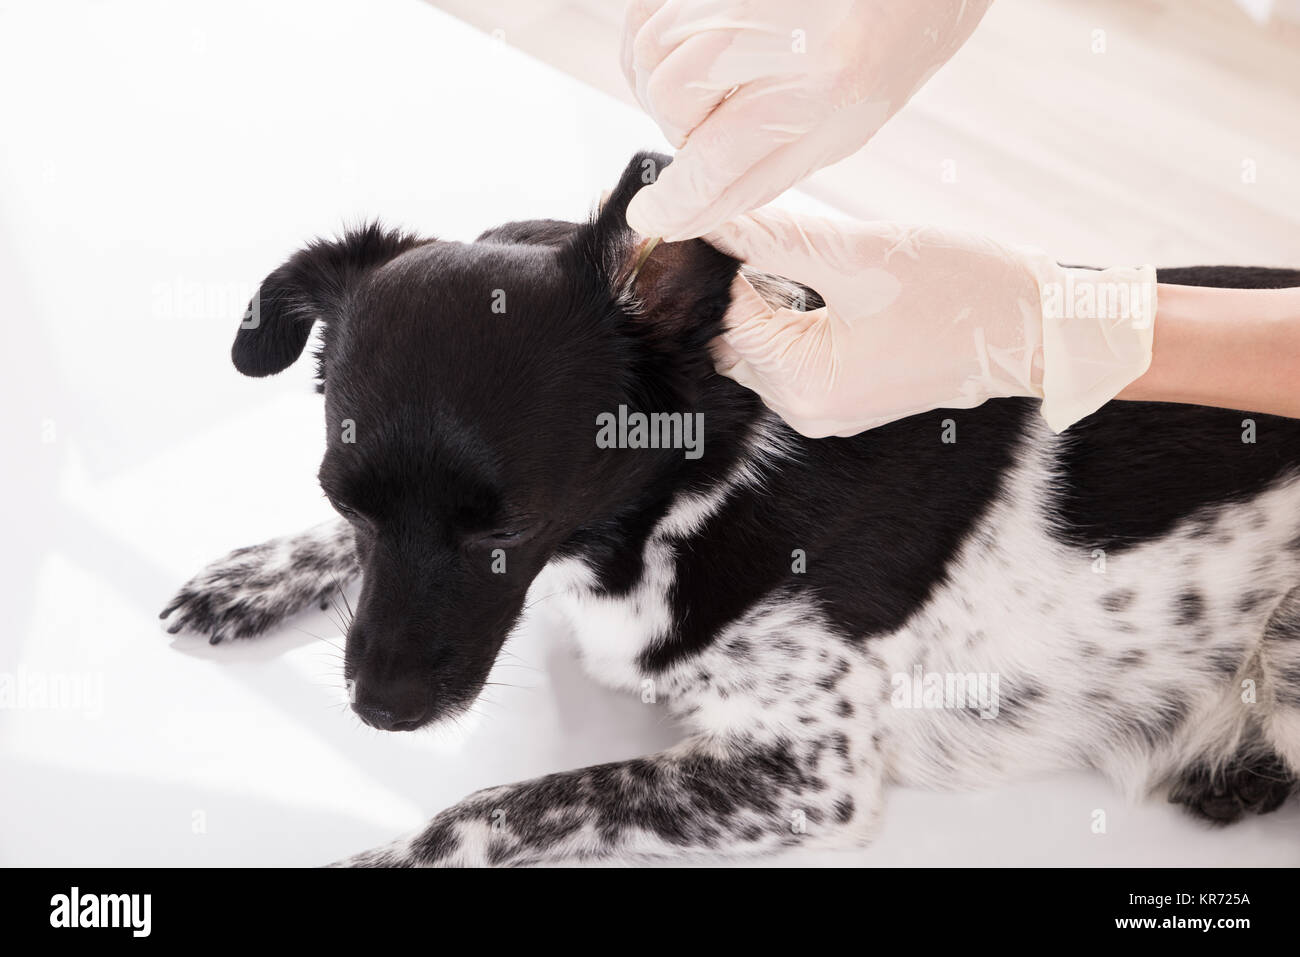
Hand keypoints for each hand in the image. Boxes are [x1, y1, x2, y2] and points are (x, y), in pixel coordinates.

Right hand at [620, 0, 993, 239]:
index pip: (718, 155)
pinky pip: (644, 13)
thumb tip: (688, 217)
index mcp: (826, 79)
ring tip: (708, 89)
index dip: (676, 199)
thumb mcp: (841, 128)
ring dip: (662, 86)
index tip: (650, 219)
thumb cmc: (887, 48)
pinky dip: (651, 45)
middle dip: (677, 129)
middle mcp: (778, 22)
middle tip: (713, 128)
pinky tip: (685, 55)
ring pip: (649, 52)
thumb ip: (761, 175)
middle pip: (670, 97)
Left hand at [706, 209, 1156, 435]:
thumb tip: (712, 220)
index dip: (716, 263)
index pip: (727, 317)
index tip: (715, 216)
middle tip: (764, 228)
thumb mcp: (859, 256)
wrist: (1037, 327)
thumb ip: (777, 238)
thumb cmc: (963, 294)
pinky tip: (823, 278)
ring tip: (806, 252)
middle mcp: (807, 409)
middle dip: (742, 280)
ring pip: (766, 341)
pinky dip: (797, 310)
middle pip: (737, 336)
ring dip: (770, 293)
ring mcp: (828, 405)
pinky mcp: (847, 391)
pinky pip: (797, 349)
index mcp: (804, 386)